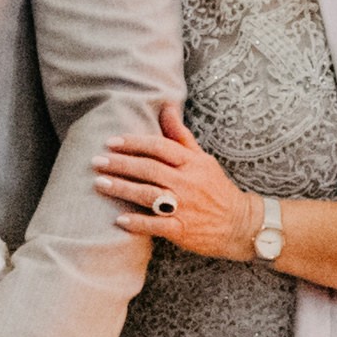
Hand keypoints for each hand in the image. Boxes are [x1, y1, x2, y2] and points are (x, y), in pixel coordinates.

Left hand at [90, 99, 252, 259]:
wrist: (240, 224)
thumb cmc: (216, 188)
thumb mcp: (202, 159)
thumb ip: (180, 136)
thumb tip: (166, 107)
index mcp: (192, 163)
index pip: (160, 147)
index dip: (135, 143)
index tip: (112, 141)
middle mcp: (188, 183)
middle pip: (150, 169)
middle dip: (121, 164)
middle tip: (97, 161)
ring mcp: (185, 207)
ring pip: (149, 195)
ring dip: (122, 189)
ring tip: (99, 184)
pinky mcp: (182, 230)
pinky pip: (156, 225)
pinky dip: (137, 222)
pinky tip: (119, 219)